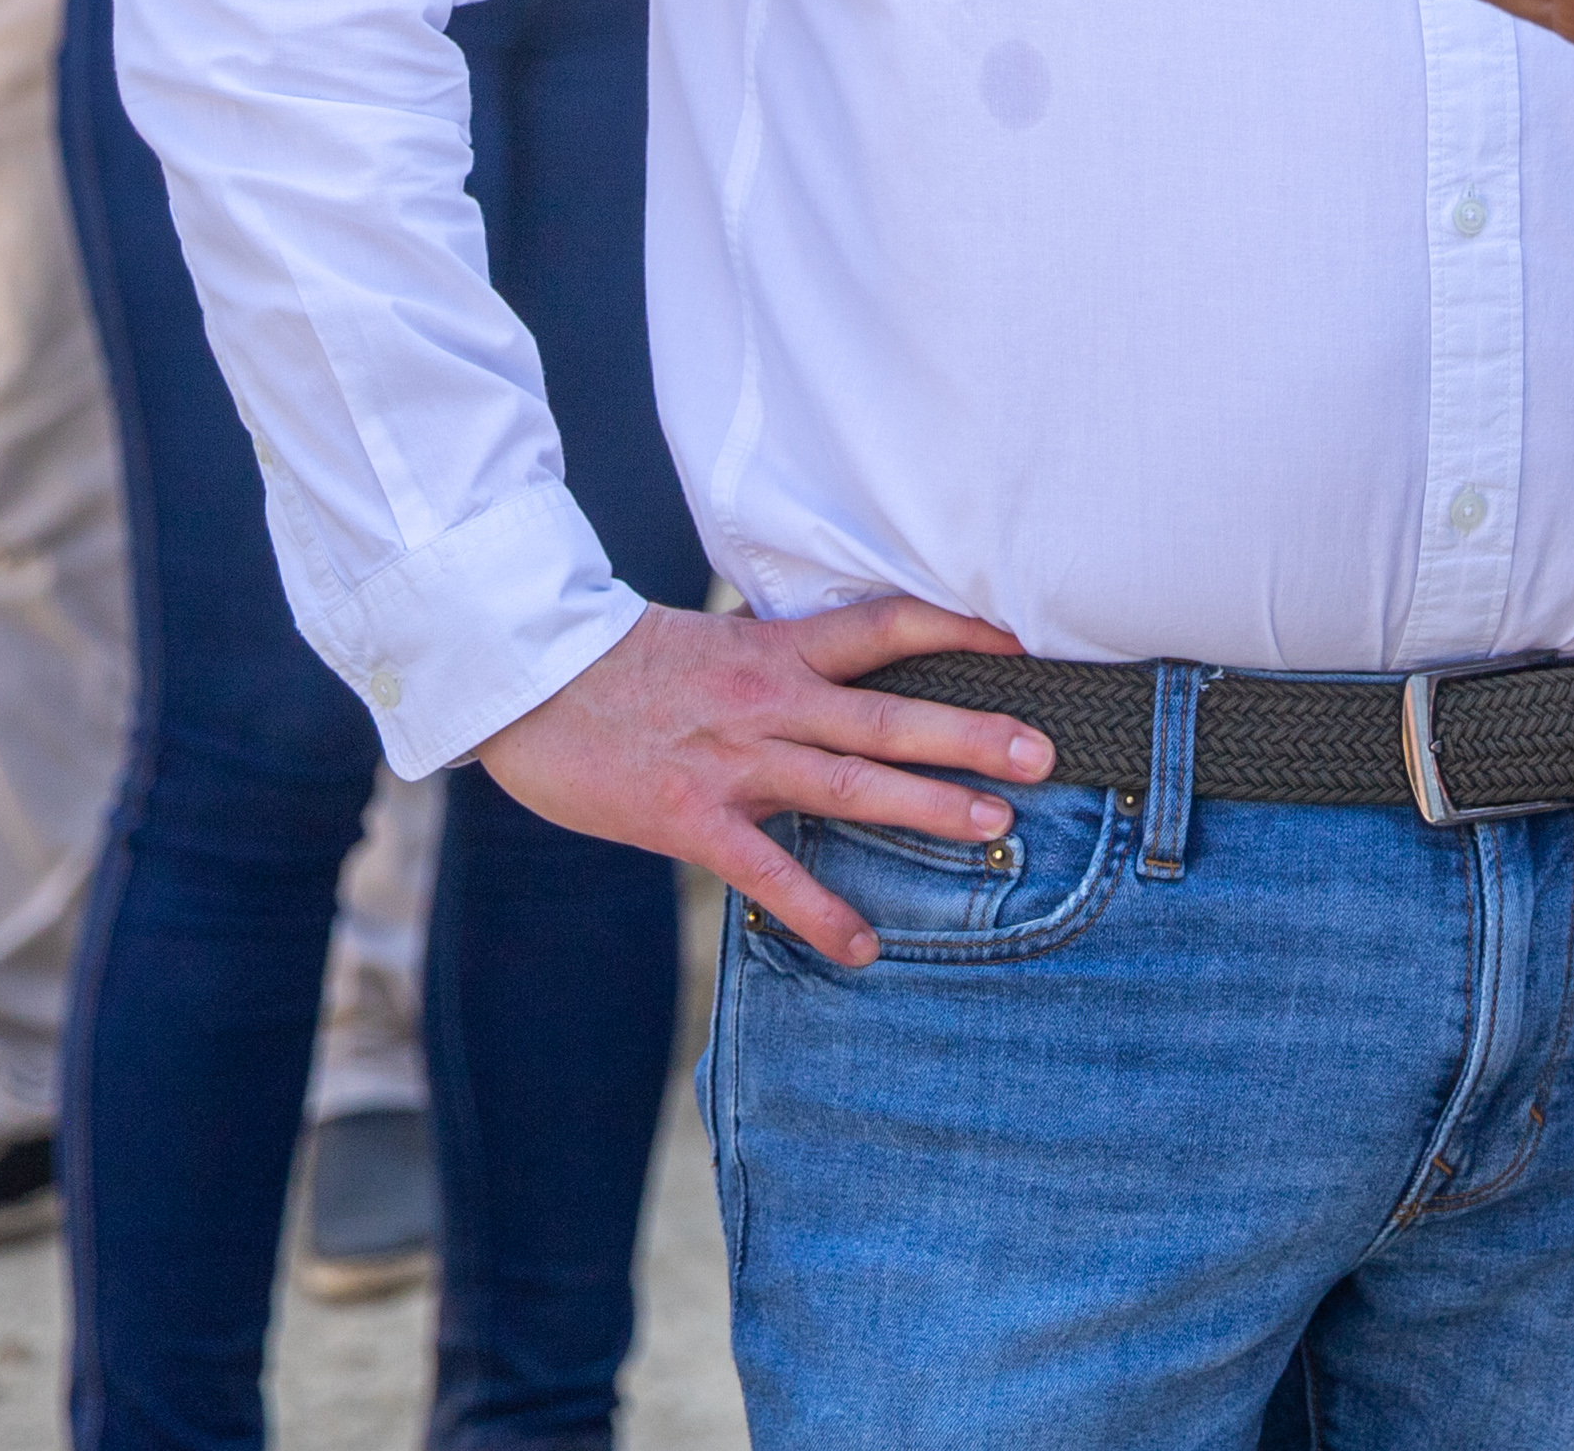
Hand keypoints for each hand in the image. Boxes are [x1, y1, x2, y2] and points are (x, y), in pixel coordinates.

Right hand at [474, 597, 1060, 970]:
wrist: (527, 677)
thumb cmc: (619, 663)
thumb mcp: (711, 644)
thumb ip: (779, 663)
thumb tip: (841, 673)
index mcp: (776, 650)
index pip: (884, 626)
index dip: (956, 630)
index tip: (1022, 644)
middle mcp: (769, 699)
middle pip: (888, 713)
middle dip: (970, 732)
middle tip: (1046, 750)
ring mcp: (734, 759)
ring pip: (847, 783)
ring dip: (923, 806)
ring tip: (993, 826)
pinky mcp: (690, 814)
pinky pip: (768, 870)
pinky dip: (819, 910)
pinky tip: (864, 948)